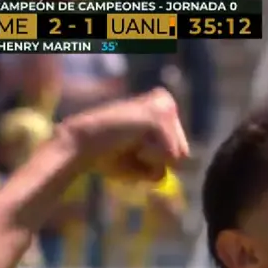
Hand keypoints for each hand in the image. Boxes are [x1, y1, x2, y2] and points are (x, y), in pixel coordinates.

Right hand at [57, 88, 188, 181]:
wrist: (79, 146)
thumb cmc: (108, 156)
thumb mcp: (144, 158)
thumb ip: (167, 160)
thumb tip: (188, 165)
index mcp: (164, 106)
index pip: (181, 151)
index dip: (155, 160)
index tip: (130, 146)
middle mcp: (166, 102)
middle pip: (184, 153)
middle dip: (157, 162)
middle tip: (129, 147)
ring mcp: (164, 109)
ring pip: (179, 156)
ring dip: (152, 162)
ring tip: (128, 145)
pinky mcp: (159, 120)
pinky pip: (169, 157)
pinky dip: (148, 160)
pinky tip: (129, 143)